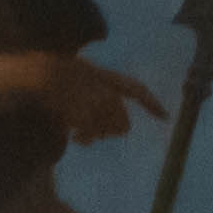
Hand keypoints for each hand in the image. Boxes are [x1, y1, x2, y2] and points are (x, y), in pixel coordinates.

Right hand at [31, 52, 167, 143]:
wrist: (46, 73)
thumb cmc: (64, 77)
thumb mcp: (90, 80)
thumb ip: (106, 100)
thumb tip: (120, 126)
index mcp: (111, 80)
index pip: (138, 91)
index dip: (153, 104)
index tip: (166, 117)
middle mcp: (109, 94)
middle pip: (123, 126)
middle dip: (110, 129)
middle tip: (90, 130)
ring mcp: (98, 105)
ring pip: (106, 133)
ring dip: (94, 135)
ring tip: (79, 132)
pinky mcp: (86, 116)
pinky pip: (92, 136)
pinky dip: (84, 139)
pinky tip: (74, 137)